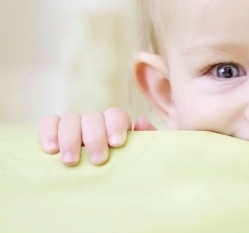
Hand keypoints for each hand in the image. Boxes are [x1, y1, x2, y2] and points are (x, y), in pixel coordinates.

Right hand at [38, 108, 156, 165]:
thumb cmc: (124, 169)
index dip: (116, 126)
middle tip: (98, 160)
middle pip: (93, 118)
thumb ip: (145, 140)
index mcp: (115, 125)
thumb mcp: (139, 157)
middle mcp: (94, 123)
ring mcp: (73, 126)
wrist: (103, 186)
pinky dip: (48, 132)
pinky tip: (51, 150)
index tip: (117, 143)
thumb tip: (140, 121)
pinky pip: (49, 124)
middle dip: (95, 138)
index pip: (115, 115)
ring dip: (70, 139)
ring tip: (70, 161)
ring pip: (70, 121)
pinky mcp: (53, 133)